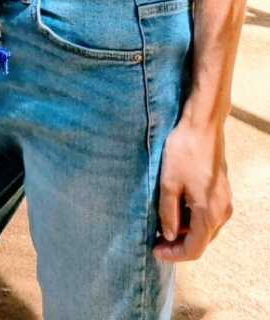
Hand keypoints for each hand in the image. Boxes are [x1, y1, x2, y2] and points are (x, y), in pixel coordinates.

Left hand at [155, 118, 232, 261]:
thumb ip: (168, 212)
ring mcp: (224, 201)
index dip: (174, 254)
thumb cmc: (184, 151)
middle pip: (201, 240)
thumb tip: (168, 235)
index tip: (154, 250)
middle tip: (155, 239)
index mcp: (210, 214)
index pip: (194, 248)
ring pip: (205, 228)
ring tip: (161, 224)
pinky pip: (207, 214)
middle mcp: (222, 212)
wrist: (202, 125)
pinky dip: (191, 218)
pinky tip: (175, 208)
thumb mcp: (168, 183)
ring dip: (184, 230)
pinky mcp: (221, 190)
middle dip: (178, 244)